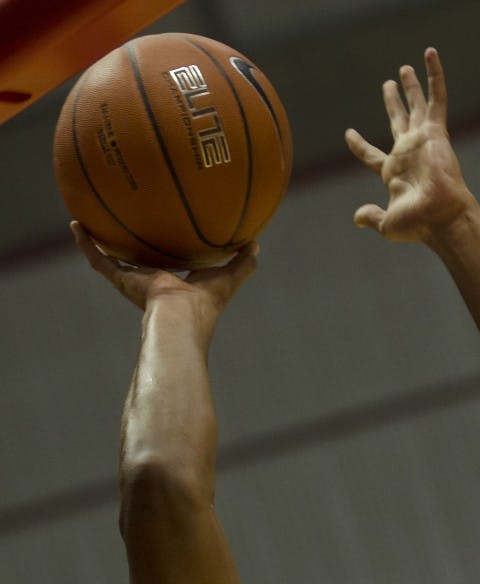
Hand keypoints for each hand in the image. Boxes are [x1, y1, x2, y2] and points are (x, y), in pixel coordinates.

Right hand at [71, 222, 258, 318]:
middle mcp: (151, 284)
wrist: (182, 315)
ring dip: (98, 244)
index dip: (165, 256)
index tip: (162, 239)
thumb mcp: (228, 276)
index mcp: (174, 285)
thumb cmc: (207, 302)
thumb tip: (256, 245)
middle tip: (121, 228)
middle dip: (129, 250)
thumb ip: (242, 263)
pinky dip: (86, 244)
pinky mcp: (121, 280)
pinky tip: (75, 225)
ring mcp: (133, 282)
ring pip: (111, 261)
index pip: (167, 269)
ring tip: (85, 223)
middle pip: (136, 265)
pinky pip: (98, 260)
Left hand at [345, 48, 474, 243]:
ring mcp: (423, 141)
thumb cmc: (417, 224)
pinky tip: (429, 54)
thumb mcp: (387, 223)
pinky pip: (436, 98)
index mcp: (394, 173)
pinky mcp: (436, 132)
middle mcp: (408, 153)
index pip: (372, 155)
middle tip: (388, 84)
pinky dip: (434, 75)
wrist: (441, 216)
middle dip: (393, 103)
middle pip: (398, 122)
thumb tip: (357, 218)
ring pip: (417, 106)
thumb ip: (371, 216)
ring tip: (405, 68)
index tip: (349, 134)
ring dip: (411, 87)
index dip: (359, 145)